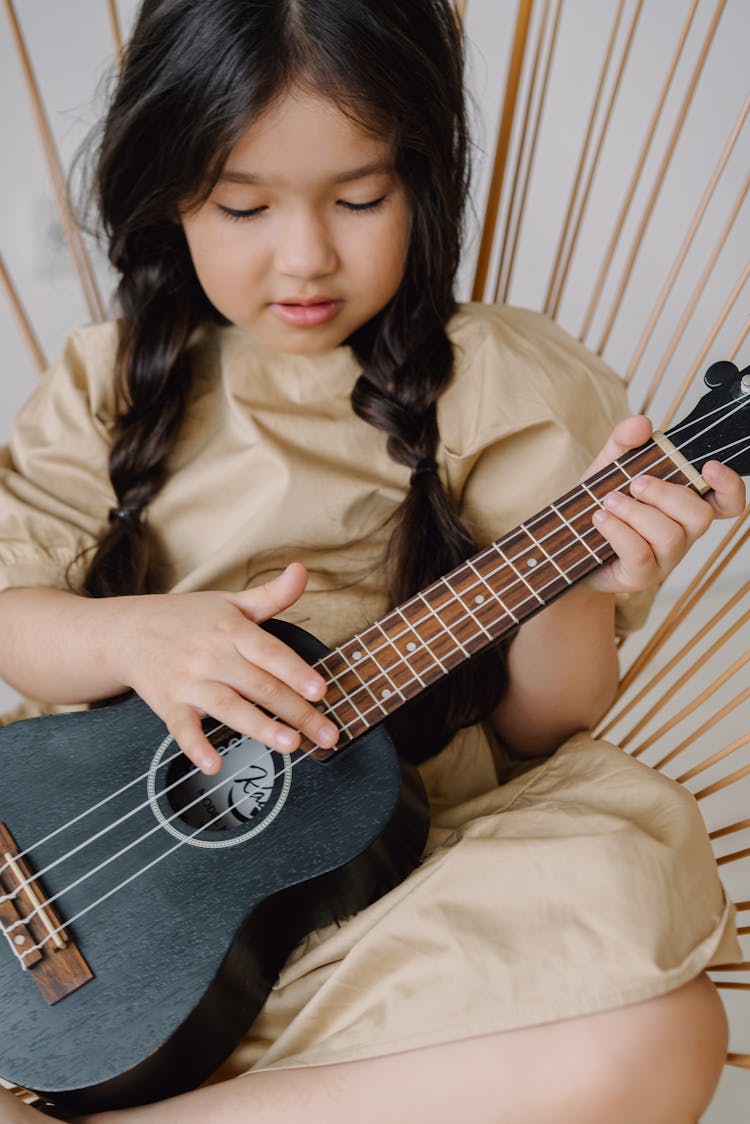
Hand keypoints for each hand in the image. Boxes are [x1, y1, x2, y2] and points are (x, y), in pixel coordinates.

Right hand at [108, 563, 337, 773]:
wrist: (127, 630)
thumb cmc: (187, 618)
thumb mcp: (230, 602)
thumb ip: (271, 594)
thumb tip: (302, 570)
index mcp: (231, 629)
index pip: (270, 652)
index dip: (296, 672)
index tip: (320, 690)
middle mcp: (211, 655)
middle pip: (260, 686)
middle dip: (297, 713)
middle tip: (327, 734)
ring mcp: (189, 682)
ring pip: (230, 708)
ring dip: (261, 728)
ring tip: (291, 745)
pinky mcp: (168, 705)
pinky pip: (183, 730)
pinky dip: (197, 748)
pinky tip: (214, 766)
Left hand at [582, 416, 745, 595]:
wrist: (569, 546)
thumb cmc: (600, 506)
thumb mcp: (608, 467)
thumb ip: (624, 443)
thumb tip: (642, 424)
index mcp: (685, 506)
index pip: (728, 503)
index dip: (730, 486)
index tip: (709, 466)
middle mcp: (683, 534)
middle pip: (700, 516)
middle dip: (666, 493)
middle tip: (635, 484)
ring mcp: (665, 559)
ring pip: (669, 535)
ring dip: (636, 512)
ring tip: (608, 501)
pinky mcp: (641, 576)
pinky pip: (640, 554)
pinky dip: (618, 531)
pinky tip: (600, 518)